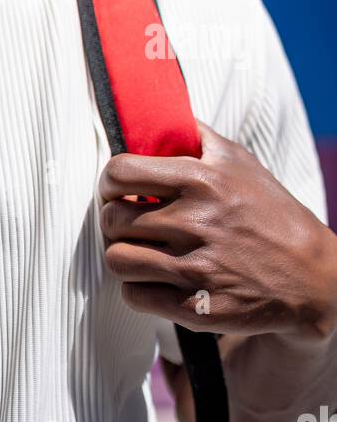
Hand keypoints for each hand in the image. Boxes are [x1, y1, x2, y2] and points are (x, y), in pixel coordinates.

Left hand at [98, 121, 336, 341]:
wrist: (313, 275)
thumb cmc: (271, 211)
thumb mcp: (238, 160)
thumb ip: (195, 134)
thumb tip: (158, 113)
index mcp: (200, 180)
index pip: (119, 172)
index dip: (107, 182)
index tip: (114, 189)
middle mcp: (194, 222)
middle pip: (112, 219)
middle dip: (113, 220)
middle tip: (127, 223)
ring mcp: (195, 268)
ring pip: (118, 260)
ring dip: (122, 256)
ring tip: (138, 251)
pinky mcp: (198, 307)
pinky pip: (136, 297)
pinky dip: (138, 289)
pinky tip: (154, 280)